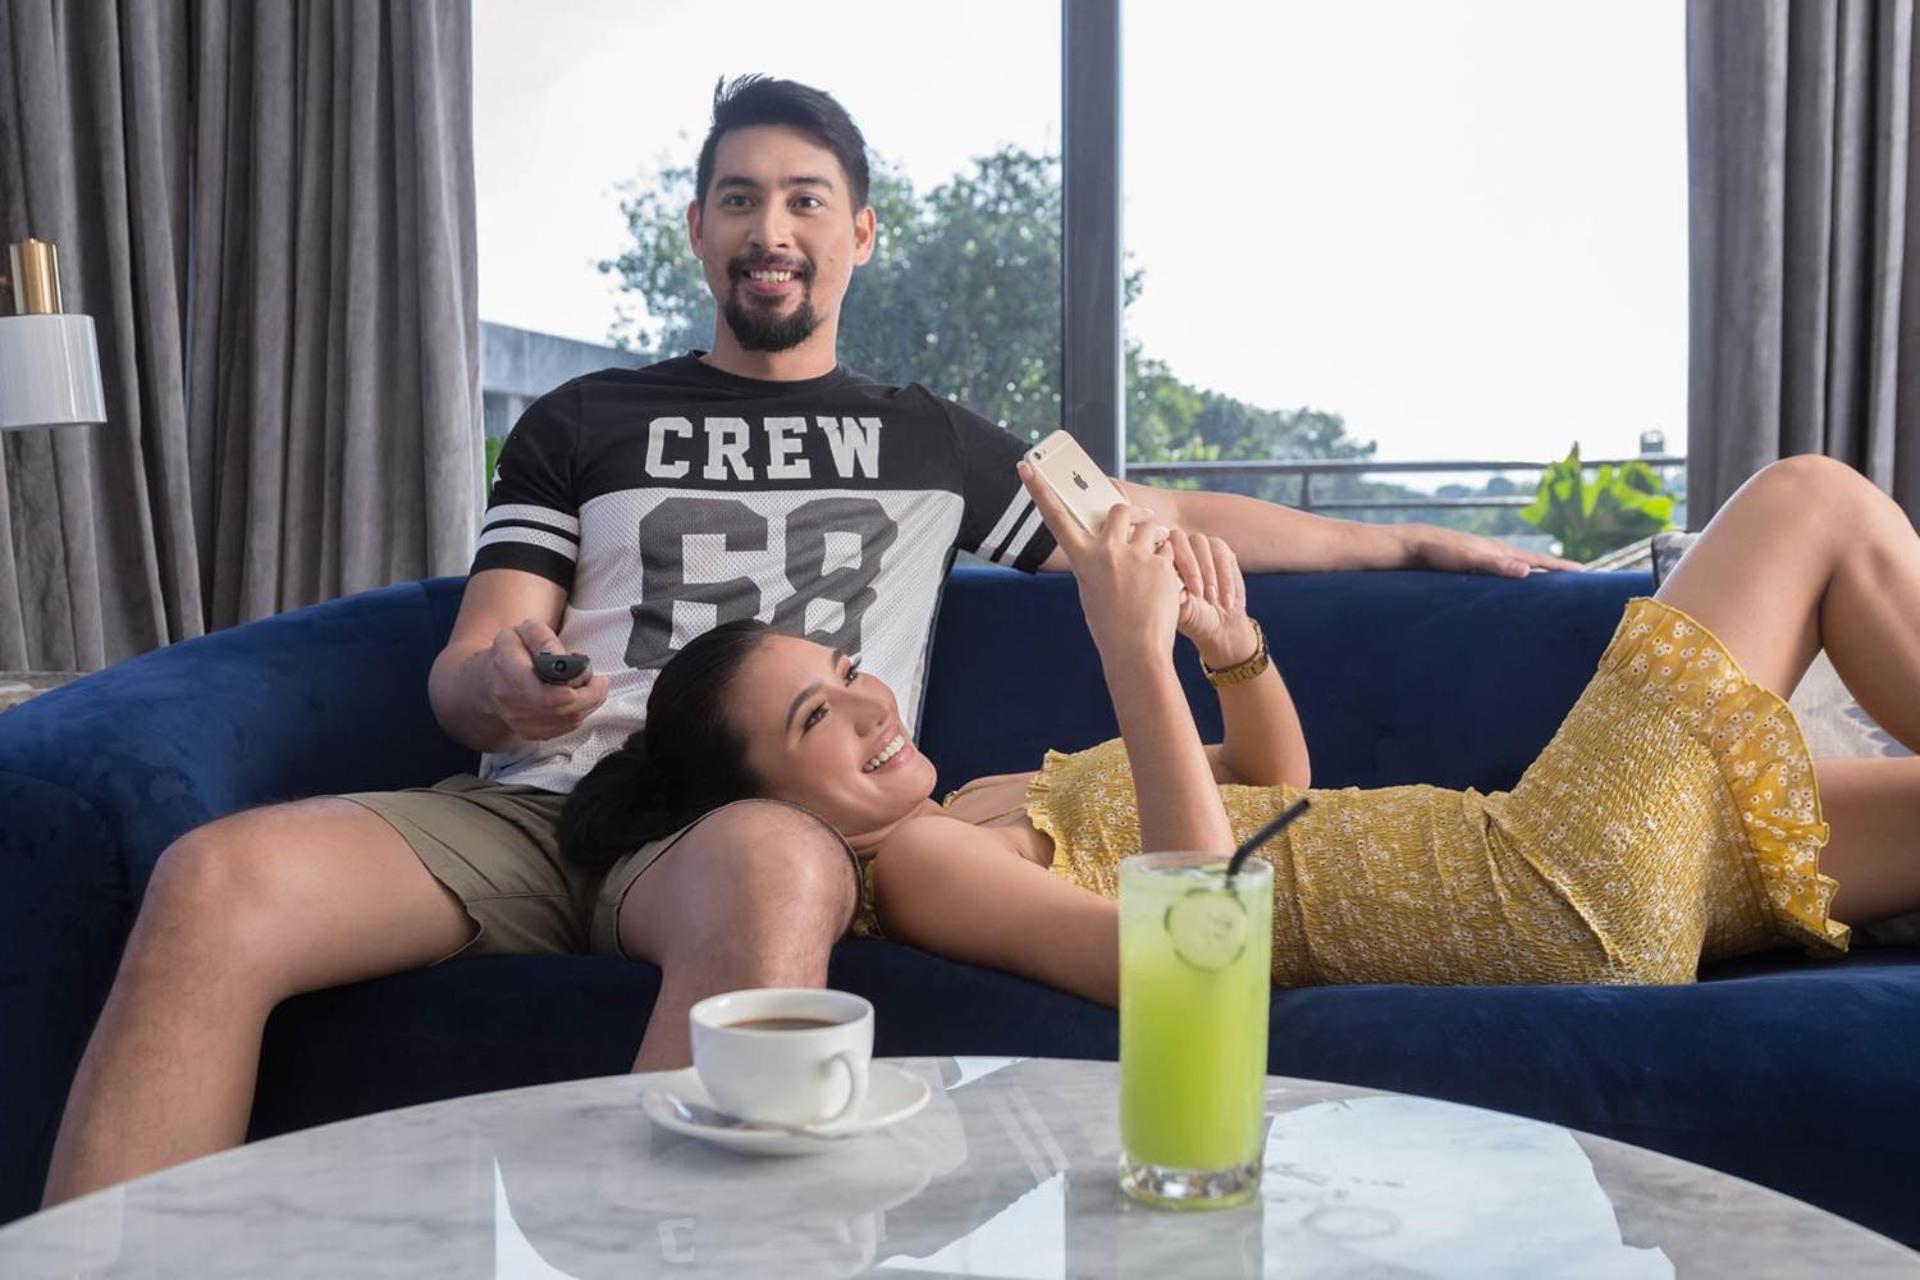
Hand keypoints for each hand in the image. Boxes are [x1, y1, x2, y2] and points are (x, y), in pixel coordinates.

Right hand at [486, 620, 608, 741]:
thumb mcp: (524, 631)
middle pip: (560, 708)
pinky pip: (565, 728)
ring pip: (568, 720)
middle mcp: (509, 699)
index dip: (570, 691)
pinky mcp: (529, 733)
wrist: (488, 681)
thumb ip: (543, 639)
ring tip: (590, 685)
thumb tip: (562, 658)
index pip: (540, 692)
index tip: (589, 676)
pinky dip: (580, 713)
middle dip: (590, 695)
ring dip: (589, 703)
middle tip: (599, 680)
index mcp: (506, 668)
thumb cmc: (512, 652)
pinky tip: (579, 699)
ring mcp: (518, 721)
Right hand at [1018, 461, 1182, 660]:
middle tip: (1138, 520)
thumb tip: (1106, 548)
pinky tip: (1166, 582)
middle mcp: (1107, 551)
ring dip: (1153, 537)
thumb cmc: (1110, 627)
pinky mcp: (1161, 564)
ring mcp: (1136, 555)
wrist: (1136, 651)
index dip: (1039, 490)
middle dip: (1131, 512)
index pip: (1055, 517)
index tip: (1026, 466)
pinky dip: (1168, 561)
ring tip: (1153, 561)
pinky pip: (1167, 549)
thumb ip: (1096, 563)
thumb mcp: (1092, 592)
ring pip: (1149, 527)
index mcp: (1083, 559)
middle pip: (1120, 510)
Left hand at [1166, 529, 1257, 667]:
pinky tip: (1225, 600)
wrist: (1219, 624)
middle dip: (1189, 567)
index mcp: (1159, 559)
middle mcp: (1177, 546)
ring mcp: (1199, 545)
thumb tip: (1178, 593)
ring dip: (1207, 573)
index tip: (1178, 589)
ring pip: (1201, 544)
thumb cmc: (1192, 617)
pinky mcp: (1220, 549)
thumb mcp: (1180, 611)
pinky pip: (1221, 554)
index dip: (1167, 564)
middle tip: (1197, 593)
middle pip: (1179, 540)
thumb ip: (1176, 598)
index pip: (1157, 549)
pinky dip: (1224, 578)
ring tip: (1211, 600)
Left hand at [1408, 524, 1580, 575]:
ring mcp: (1483, 558)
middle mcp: (1495, 553)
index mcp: (1499, 551)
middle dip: (1552, 570)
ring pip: (1517, 566)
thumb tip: (1528, 571)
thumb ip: (1498, 564)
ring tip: (1549, 583)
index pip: (1537, 560)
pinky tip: (1512, 584)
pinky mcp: (1470, 565)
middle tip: (1574, 577)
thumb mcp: (1470, 559)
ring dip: (1534, 573)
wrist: (1412, 545)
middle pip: (1531, 562)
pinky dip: (1514, 577)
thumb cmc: (1440, 552)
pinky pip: (1501, 572)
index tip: (1582, 572)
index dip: (1558, 567)